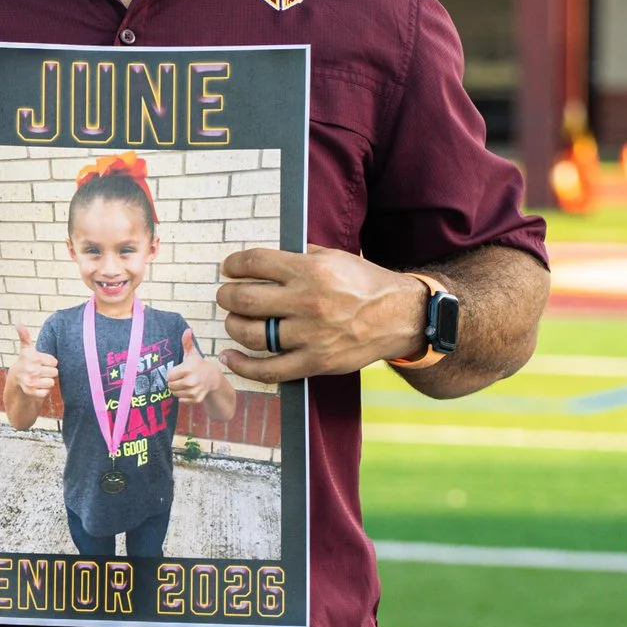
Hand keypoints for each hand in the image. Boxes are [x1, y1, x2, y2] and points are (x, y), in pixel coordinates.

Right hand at [8, 325, 58, 400]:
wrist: (15, 380)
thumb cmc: (25, 362)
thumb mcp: (26, 349)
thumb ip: (24, 336)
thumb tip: (18, 322)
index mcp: (33, 357)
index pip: (55, 362)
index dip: (49, 363)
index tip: (40, 363)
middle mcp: (31, 368)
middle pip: (54, 373)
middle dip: (48, 373)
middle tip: (39, 371)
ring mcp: (30, 381)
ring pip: (51, 383)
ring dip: (46, 382)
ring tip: (38, 378)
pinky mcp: (30, 391)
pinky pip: (46, 392)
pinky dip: (43, 391)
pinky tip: (36, 387)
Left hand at [163, 348, 225, 404]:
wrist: (212, 378)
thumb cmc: (198, 364)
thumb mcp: (192, 353)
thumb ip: (187, 342)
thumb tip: (187, 330)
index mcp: (188, 369)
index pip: (169, 376)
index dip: (172, 373)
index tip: (179, 371)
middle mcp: (191, 382)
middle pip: (170, 386)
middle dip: (173, 382)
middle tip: (181, 378)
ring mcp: (194, 392)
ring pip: (175, 393)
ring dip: (177, 389)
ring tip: (185, 383)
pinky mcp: (196, 399)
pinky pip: (181, 400)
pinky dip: (183, 396)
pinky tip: (189, 390)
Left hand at [215, 246, 426, 382]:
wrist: (400, 317)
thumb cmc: (365, 285)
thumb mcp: (334, 257)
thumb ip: (299, 255)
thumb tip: (263, 259)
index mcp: (310, 272)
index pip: (255, 263)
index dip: (233, 265)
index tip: (229, 268)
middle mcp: (307, 303)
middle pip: (244, 300)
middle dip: (226, 296)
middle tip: (226, 295)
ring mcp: (310, 336)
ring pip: (251, 334)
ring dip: (233, 326)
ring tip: (234, 320)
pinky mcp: (315, 362)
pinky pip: (269, 370)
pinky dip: (242, 366)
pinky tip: (229, 357)